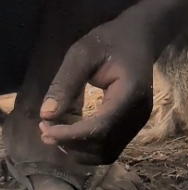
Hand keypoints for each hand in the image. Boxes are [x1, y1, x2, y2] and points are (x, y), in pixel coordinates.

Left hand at [38, 17, 155, 162]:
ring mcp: (138, 122)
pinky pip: (109, 147)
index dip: (71, 135)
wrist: (140, 37)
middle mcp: (138, 114)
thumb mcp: (83, 53)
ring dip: (78, 150)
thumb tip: (46, 115)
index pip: (100, 128)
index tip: (45, 128)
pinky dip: (87, 147)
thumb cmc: (110, 40)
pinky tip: (71, 133)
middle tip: (44, 128)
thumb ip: (65, 83)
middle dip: (70, 143)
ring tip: (55, 133)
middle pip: (103, 145)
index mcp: (130, 93)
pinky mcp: (133, 125)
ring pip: (106, 153)